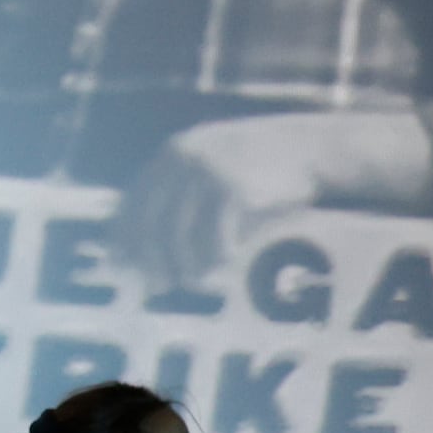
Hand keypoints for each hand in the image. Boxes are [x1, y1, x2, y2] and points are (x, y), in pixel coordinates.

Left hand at [111, 116, 337, 293]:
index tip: (123, 266)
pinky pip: (215, 237)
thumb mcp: (214, 166)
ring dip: (187, 266)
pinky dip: (217, 258)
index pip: (133, 201)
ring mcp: (208, 173)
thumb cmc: (260, 166)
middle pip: (152, 222)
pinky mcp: (234, 189)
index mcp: (173, 152)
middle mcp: (183, 159)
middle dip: (152, 260)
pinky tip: (226, 264)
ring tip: (196, 281)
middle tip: (158, 285)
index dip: (125, 238)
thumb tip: (150, 248)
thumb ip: (184, 194)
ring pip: (181, 235)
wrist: (310, 147)